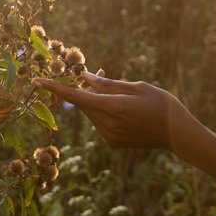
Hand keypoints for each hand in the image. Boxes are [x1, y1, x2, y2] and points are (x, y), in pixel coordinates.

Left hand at [33, 71, 192, 152]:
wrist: (178, 135)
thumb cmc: (162, 105)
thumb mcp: (137, 87)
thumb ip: (108, 84)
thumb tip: (84, 78)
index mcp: (114, 108)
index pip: (76, 97)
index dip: (55, 88)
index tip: (37, 81)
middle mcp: (108, 125)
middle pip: (83, 104)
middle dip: (84, 88)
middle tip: (97, 73)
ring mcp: (110, 137)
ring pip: (90, 113)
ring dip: (93, 99)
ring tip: (113, 89)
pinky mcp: (113, 142)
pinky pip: (99, 122)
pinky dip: (101, 111)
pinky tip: (118, 105)